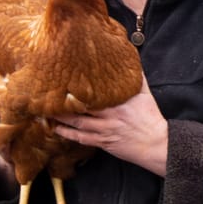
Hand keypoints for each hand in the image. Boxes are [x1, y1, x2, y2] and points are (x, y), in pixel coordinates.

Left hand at [52, 81, 168, 175]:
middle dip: (64, 100)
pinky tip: (56, 128)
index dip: (79, 85)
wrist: (157, 143)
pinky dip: (67, 133)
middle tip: (48, 93)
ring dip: (60, 117)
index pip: (95, 91)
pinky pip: (81, 138)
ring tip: (45, 110)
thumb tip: (129, 59)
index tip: (65, 78)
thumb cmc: (150, 118)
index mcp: (120, 101)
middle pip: (82, 106)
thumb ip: (136, 78)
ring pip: (78, 122)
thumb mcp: (145, 94)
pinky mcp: (103, 142)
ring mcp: (105, 129)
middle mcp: (110, 114)